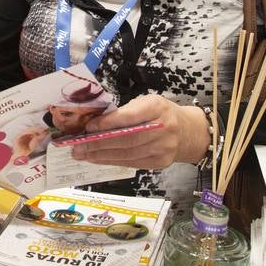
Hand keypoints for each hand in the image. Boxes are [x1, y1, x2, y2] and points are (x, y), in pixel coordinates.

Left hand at [70, 96, 209, 169]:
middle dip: (99, 144)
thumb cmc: (160, 113)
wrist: (188, 132)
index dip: (108, 123)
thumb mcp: (146, 102)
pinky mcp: (160, 163)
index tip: (89, 127)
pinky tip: (98, 159)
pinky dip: (112, 161)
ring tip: (82, 154)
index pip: (129, 117)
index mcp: (157, 107)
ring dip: (101, 155)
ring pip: (126, 154)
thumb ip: (126, 111)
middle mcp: (163, 128)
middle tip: (78, 146)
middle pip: (126, 139)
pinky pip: (131, 163)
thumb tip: (96, 122)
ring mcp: (163, 148)